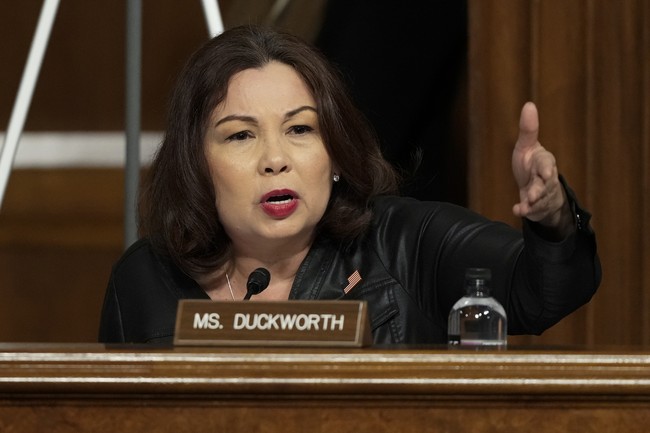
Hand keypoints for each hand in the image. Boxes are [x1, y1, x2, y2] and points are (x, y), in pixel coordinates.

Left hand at [511, 102, 572, 236]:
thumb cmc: (531, 164)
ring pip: (540, 199)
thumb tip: (529, 104)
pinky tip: (516, 210)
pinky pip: (530, 210)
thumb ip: (528, 130)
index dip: (546, 168)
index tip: (545, 172)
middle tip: (534, 194)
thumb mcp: (527, 146)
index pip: (547, 164)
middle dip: (540, 189)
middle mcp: (545, 179)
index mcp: (544, 163)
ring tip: (525, 206)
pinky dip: (524, 210)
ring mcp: (541, 195)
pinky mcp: (534, 207)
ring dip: (532, 202)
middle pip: (545, 185)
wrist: (537, 187)